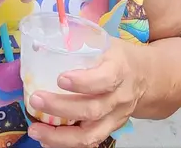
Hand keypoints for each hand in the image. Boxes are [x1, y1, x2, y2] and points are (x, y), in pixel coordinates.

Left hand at [27, 40, 143, 147]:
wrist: (146, 77)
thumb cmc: (117, 57)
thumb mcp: (104, 42)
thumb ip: (79, 42)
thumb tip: (40, 44)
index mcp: (120, 69)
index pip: (105, 79)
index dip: (83, 82)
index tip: (60, 79)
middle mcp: (120, 97)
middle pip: (93, 110)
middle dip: (61, 107)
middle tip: (36, 99)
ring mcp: (116, 117)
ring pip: (91, 134)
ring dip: (60, 136)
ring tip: (35, 129)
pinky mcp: (110, 129)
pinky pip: (89, 142)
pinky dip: (66, 144)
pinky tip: (46, 140)